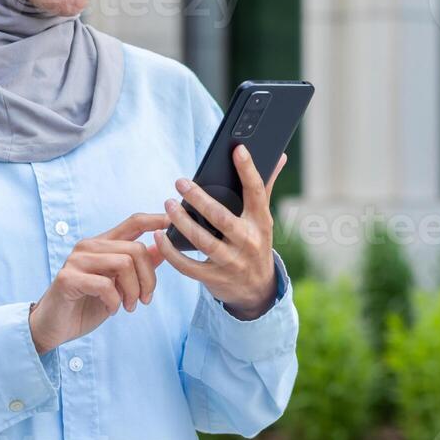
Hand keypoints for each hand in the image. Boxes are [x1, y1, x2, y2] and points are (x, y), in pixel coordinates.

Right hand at [29, 212, 166, 354]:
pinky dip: (115, 301)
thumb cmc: (87, 304)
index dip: (156, 220)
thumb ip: (138, 266)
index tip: (172, 222)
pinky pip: (105, 284)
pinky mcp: (68, 278)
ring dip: (133, 291)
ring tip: (128, 306)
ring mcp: (77, 260)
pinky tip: (111, 309)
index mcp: (104, 244)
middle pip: (136, 249)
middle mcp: (90, 246)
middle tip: (144, 300)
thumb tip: (162, 248)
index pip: (134, 222)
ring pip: (124, 264)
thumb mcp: (119, 285)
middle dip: (148, 279)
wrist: (53, 327)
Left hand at [154, 146, 287, 319]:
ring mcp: (232, 261)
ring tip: (168, 204)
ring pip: (203, 241)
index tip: (238, 149)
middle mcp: (248, 241)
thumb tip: (279, 155)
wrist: (257, 289)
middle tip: (180, 182)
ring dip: (183, 222)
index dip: (248, 170)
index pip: (257, 192)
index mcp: (261, 221)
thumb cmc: (255, 243)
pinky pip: (189, 265)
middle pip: (221, 217)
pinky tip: (160, 236)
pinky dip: (171, 251)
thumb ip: (265, 187)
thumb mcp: (263, 219)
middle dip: (199, 199)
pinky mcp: (214, 278)